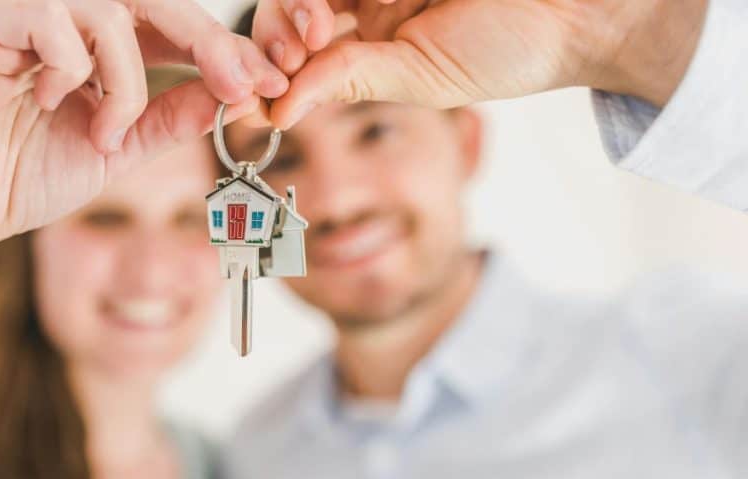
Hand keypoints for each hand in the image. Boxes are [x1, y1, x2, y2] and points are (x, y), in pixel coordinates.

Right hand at [0, 0, 285, 252]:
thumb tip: (234, 92)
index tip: (265, 83)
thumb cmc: (23, 178)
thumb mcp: (118, 148)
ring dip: (126, 80)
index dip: (218, 46)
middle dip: (204, 41)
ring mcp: (11, 6)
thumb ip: (169, 116)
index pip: (164, 20)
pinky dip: (71, 69)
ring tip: (104, 132)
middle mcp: (50, 10)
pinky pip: (52, 17)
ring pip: (107, 7)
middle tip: (240, 84)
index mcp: (85, 37)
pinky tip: (47, 103)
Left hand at [252, 0, 707, 128]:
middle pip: (289, 4)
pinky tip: (356, 6)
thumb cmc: (508, 52)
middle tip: (298, 48)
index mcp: (367, 40)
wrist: (575, 15)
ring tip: (318, 25)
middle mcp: (365, 1)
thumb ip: (348, 81)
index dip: (269, 63)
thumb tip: (276, 112)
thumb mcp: (419, 79)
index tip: (257, 92)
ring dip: (299, 4)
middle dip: (280, 28)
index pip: (295, 45)